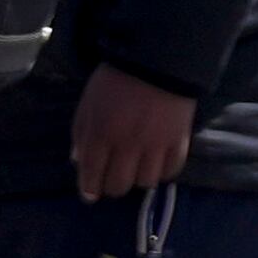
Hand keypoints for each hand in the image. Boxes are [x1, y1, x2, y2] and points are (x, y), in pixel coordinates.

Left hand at [70, 66, 195, 200]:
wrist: (157, 62)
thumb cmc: (114, 81)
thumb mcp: (87, 105)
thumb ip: (81, 135)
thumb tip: (78, 162)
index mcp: (99, 135)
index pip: (91, 175)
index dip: (89, 190)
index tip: (90, 195)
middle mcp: (126, 146)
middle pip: (118, 185)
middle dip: (112, 187)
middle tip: (113, 179)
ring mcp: (155, 145)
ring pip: (145, 182)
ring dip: (138, 179)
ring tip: (136, 169)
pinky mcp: (179, 141)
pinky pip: (171, 170)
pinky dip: (162, 172)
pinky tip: (156, 164)